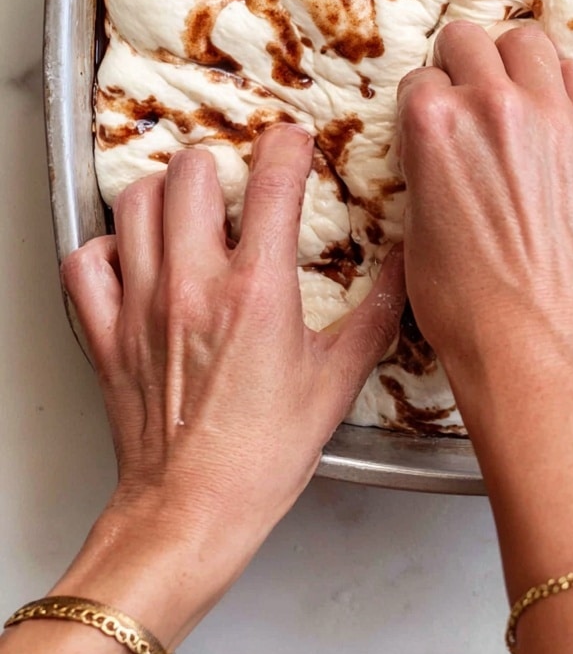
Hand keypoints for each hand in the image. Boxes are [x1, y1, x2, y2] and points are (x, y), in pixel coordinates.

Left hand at [20, 123, 403, 651]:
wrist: (191, 512)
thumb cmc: (261, 456)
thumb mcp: (337, 382)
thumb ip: (376, 314)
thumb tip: (404, 266)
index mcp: (258, 292)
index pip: (273, 183)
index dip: (287, 146)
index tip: (293, 141)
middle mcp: (193, 286)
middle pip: (191, 174)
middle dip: (218, 165)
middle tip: (235, 182)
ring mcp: (141, 305)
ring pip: (136, 204)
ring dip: (164, 194)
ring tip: (187, 208)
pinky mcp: (105, 332)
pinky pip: (86, 260)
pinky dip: (106, 247)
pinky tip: (133, 257)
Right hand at [396, 24, 572, 653]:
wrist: (546, 342)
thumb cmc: (469, 305)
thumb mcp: (417, 230)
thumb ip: (428, 168)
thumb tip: (442, 151)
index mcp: (434, 124)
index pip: (422, 79)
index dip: (427, 104)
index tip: (437, 124)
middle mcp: (493, 103)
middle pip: (470, 40)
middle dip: (463, 65)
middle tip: (471, 96)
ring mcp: (555, 113)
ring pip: (530, 42)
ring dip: (515, 64)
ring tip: (519, 96)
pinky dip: (565, 87)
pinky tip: (559, 118)